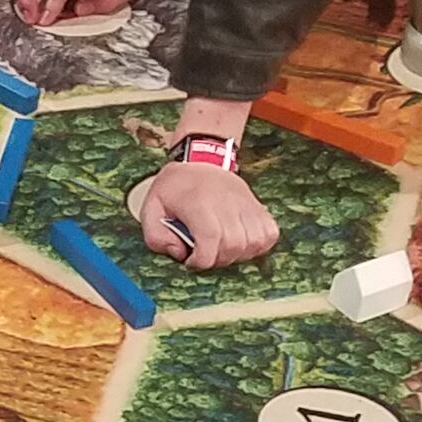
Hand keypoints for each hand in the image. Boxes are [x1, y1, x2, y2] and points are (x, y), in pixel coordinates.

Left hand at [131, 159, 277, 269]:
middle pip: (233, 246)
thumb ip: (156, 236)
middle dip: (218, 260)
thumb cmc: (176, 187)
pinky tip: (241, 243)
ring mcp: (246, 204)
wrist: (200, 161)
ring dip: (238, 255)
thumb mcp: (151, 208)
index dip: (201, 260)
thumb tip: (179, 253)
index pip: (210, 241)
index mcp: (198, 203)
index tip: (191, 260)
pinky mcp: (258, 207)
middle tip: (205, 254)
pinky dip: (258, 245)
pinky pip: (270, 233)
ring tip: (222, 249)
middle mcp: (226, 202)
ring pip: (254, 243)